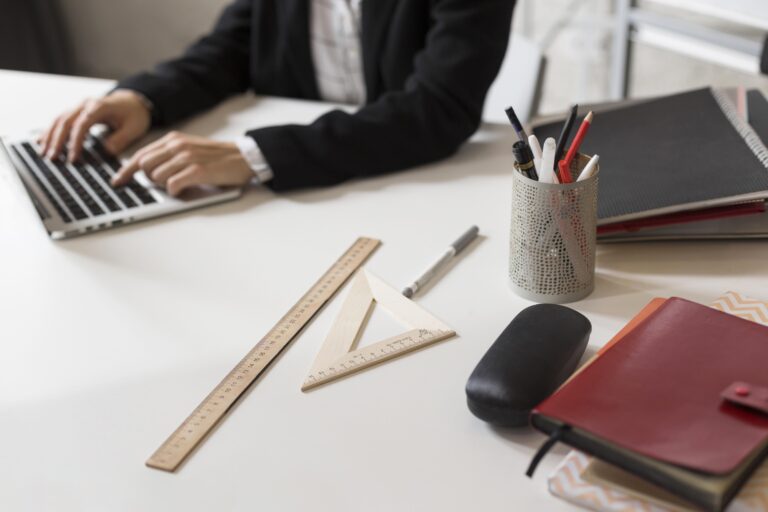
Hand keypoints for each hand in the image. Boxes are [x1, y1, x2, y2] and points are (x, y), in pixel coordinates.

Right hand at [39, 90, 151, 161]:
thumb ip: (121, 139)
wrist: (134, 101)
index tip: (73, 158)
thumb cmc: (135, 114)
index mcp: (99, 107)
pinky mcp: (77, 112)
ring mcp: (79, 107)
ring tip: (44, 153)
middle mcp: (86, 104)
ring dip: (50, 136)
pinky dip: (50, 131)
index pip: (82, 125)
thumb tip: (107, 151)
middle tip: (52, 158)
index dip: (76, 142)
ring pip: (59, 120)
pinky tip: (42, 141)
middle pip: (66, 121)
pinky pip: (60, 120)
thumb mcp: (134, 127)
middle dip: (57, 141)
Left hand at [111, 132, 254, 195]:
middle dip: (149, 178)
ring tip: (180, 185)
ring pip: (157, 177)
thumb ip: (169, 155)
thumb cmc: (217, 157)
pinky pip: (173, 185)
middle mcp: (178, 146)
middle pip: (145, 166)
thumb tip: (148, 170)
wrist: (243, 157)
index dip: (126, 170)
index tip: (118, 181)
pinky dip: (175, 191)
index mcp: (174, 140)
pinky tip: (183, 190)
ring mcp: (187, 158)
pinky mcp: (197, 171)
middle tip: (164, 183)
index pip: (141, 154)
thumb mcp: (189, 149)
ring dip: (164, 186)